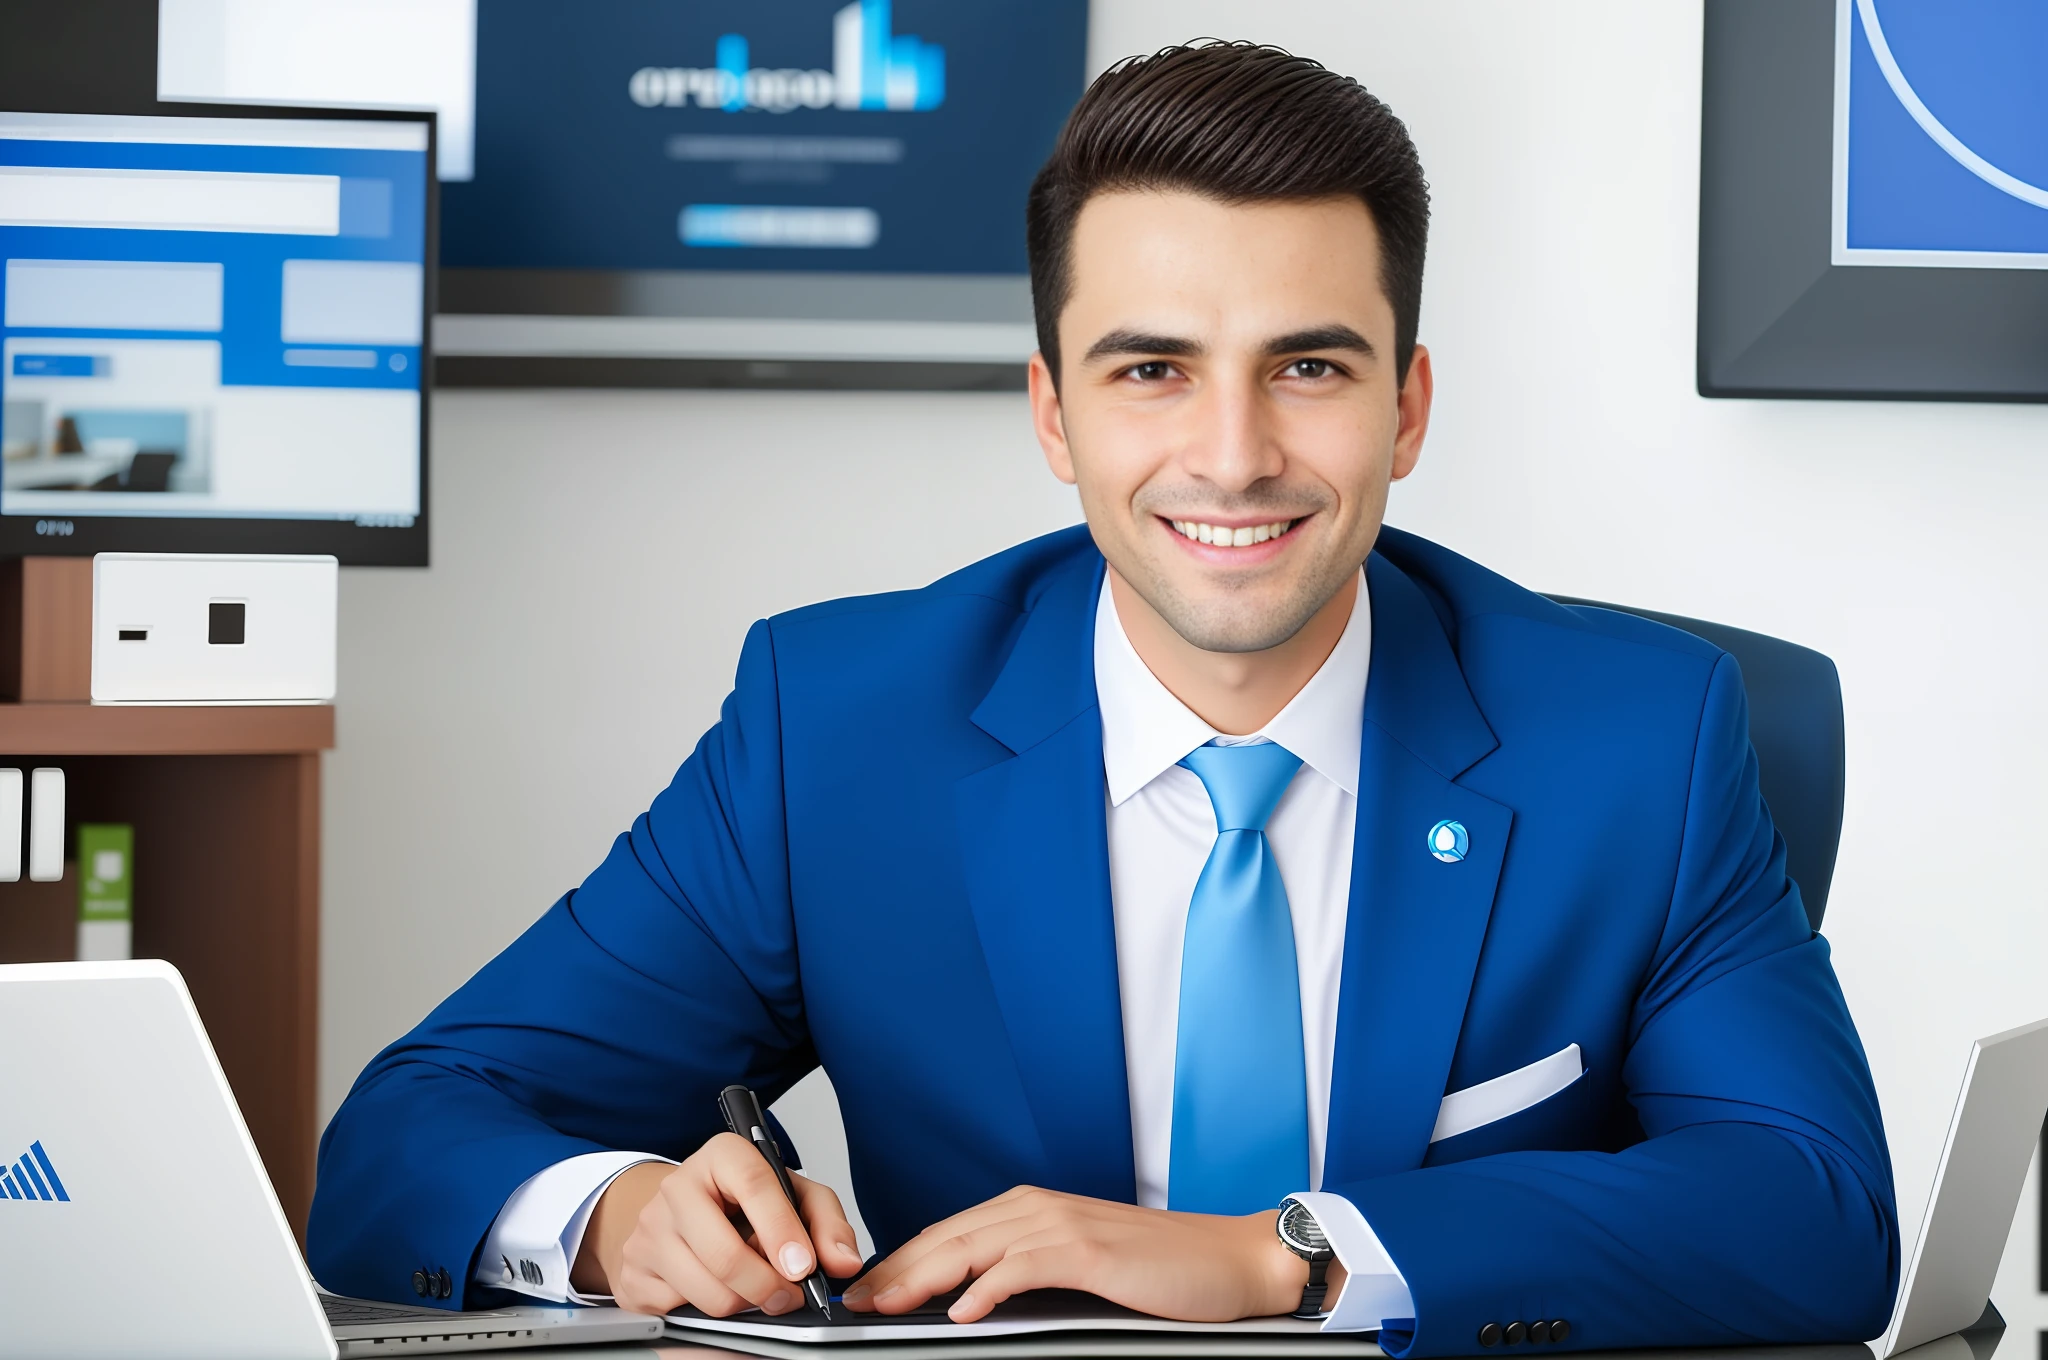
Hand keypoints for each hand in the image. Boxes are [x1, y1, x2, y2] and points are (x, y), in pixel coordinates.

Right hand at [571, 1133, 865, 1316]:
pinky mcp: (633, 1274)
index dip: (781, 1230)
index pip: (754, 1185)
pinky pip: (679, 1312)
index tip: (803, 1267)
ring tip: (757, 1292)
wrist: (681, 1213)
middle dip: (766, 1286)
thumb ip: (826, 1223)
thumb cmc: (741, 1204)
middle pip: (724, 1253)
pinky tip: (720, 1292)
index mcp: (722, 1155)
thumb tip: (843, 1262)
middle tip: (789, 1296)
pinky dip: (709, 1315)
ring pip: (705, 1291)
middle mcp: (678, 1187)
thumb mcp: (793, 1196)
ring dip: (743, 1305)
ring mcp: (649, 1231)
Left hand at [841, 1186, 1323, 1322]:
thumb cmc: (1163, 1271)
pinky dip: (986, 1288)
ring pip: (973, 1248)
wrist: (1231, 1261)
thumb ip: (1029, 1276)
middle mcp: (1040, 1208)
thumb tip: (972, 1305)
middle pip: (948, 1238)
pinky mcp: (1089, 1251)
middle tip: (854, 1305)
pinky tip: (960, 1312)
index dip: (902, 1262)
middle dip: (895, 1271)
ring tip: (885, 1308)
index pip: (950, 1234)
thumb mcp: (1082, 1268)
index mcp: (1034, 1210)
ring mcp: (1063, 1225)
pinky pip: (1022, 1267)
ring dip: (922, 1278)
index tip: (866, 1293)